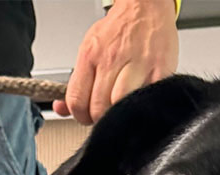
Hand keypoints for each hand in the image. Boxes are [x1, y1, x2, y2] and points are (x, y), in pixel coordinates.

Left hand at [53, 0, 178, 124]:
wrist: (145, 8)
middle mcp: (112, 59)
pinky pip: (146, 101)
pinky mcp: (159, 72)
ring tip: (122, 109)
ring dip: (120, 115)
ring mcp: (137, 66)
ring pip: (121, 106)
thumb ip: (76, 83)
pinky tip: (139, 102)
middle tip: (105, 115)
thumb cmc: (119, 31)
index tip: (86, 117)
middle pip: (99, 108)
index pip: (77, 100)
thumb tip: (60, 108)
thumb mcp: (89, 51)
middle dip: (100, 119)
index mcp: (91, 55)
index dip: (80, 116)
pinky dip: (141, 108)